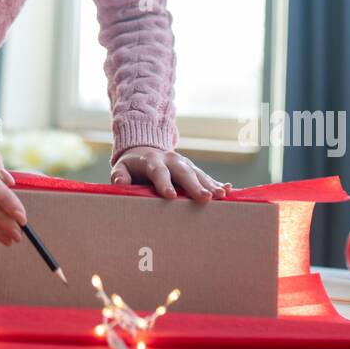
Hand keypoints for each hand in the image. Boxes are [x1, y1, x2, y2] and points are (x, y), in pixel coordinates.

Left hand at [111, 145, 232, 201]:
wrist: (145, 149)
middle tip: (206, 198)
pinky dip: (217, 183)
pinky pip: (206, 176)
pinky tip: (229, 190)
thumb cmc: (132, 166)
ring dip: (210, 184)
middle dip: (195, 185)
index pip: (158, 172)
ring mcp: (184, 163)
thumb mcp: (121, 167)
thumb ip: (120, 175)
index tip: (170, 196)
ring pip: (198, 173)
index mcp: (152, 161)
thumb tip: (120, 182)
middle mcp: (171, 160)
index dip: (163, 183)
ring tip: (222, 195)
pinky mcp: (192, 169)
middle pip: (183, 172)